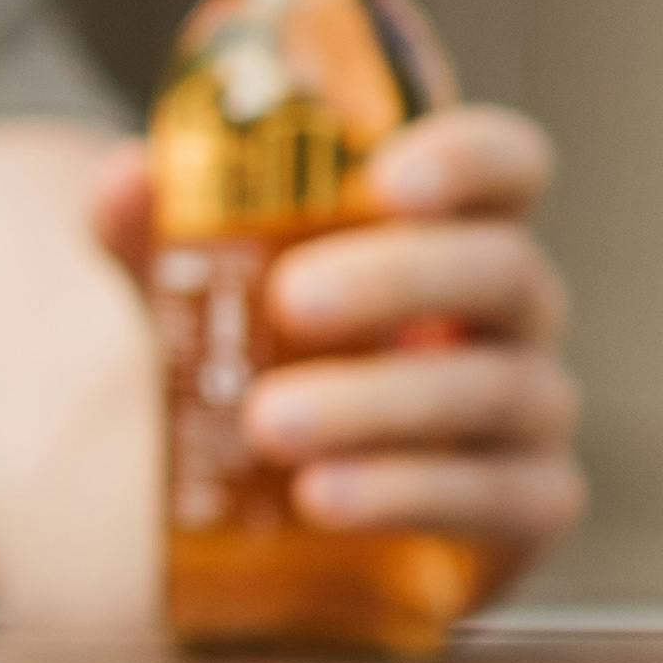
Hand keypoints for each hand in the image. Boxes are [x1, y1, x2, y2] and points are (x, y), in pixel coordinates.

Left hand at [88, 103, 586, 579]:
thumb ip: (156, 230)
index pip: (507, 165)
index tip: (388, 179)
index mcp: (447, 227)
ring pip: (496, 388)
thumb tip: (130, 177)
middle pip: (502, 269)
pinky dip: (408, 493)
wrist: (267, 499)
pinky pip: (503, 497)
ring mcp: (531, 404)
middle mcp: (510, 307)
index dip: (468, 159)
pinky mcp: (532, 502)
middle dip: (398, 279)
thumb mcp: (192, 285)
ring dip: (379, 402)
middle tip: (289, 300)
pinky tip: (319, 496)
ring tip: (267, 424)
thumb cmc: (254, 349)